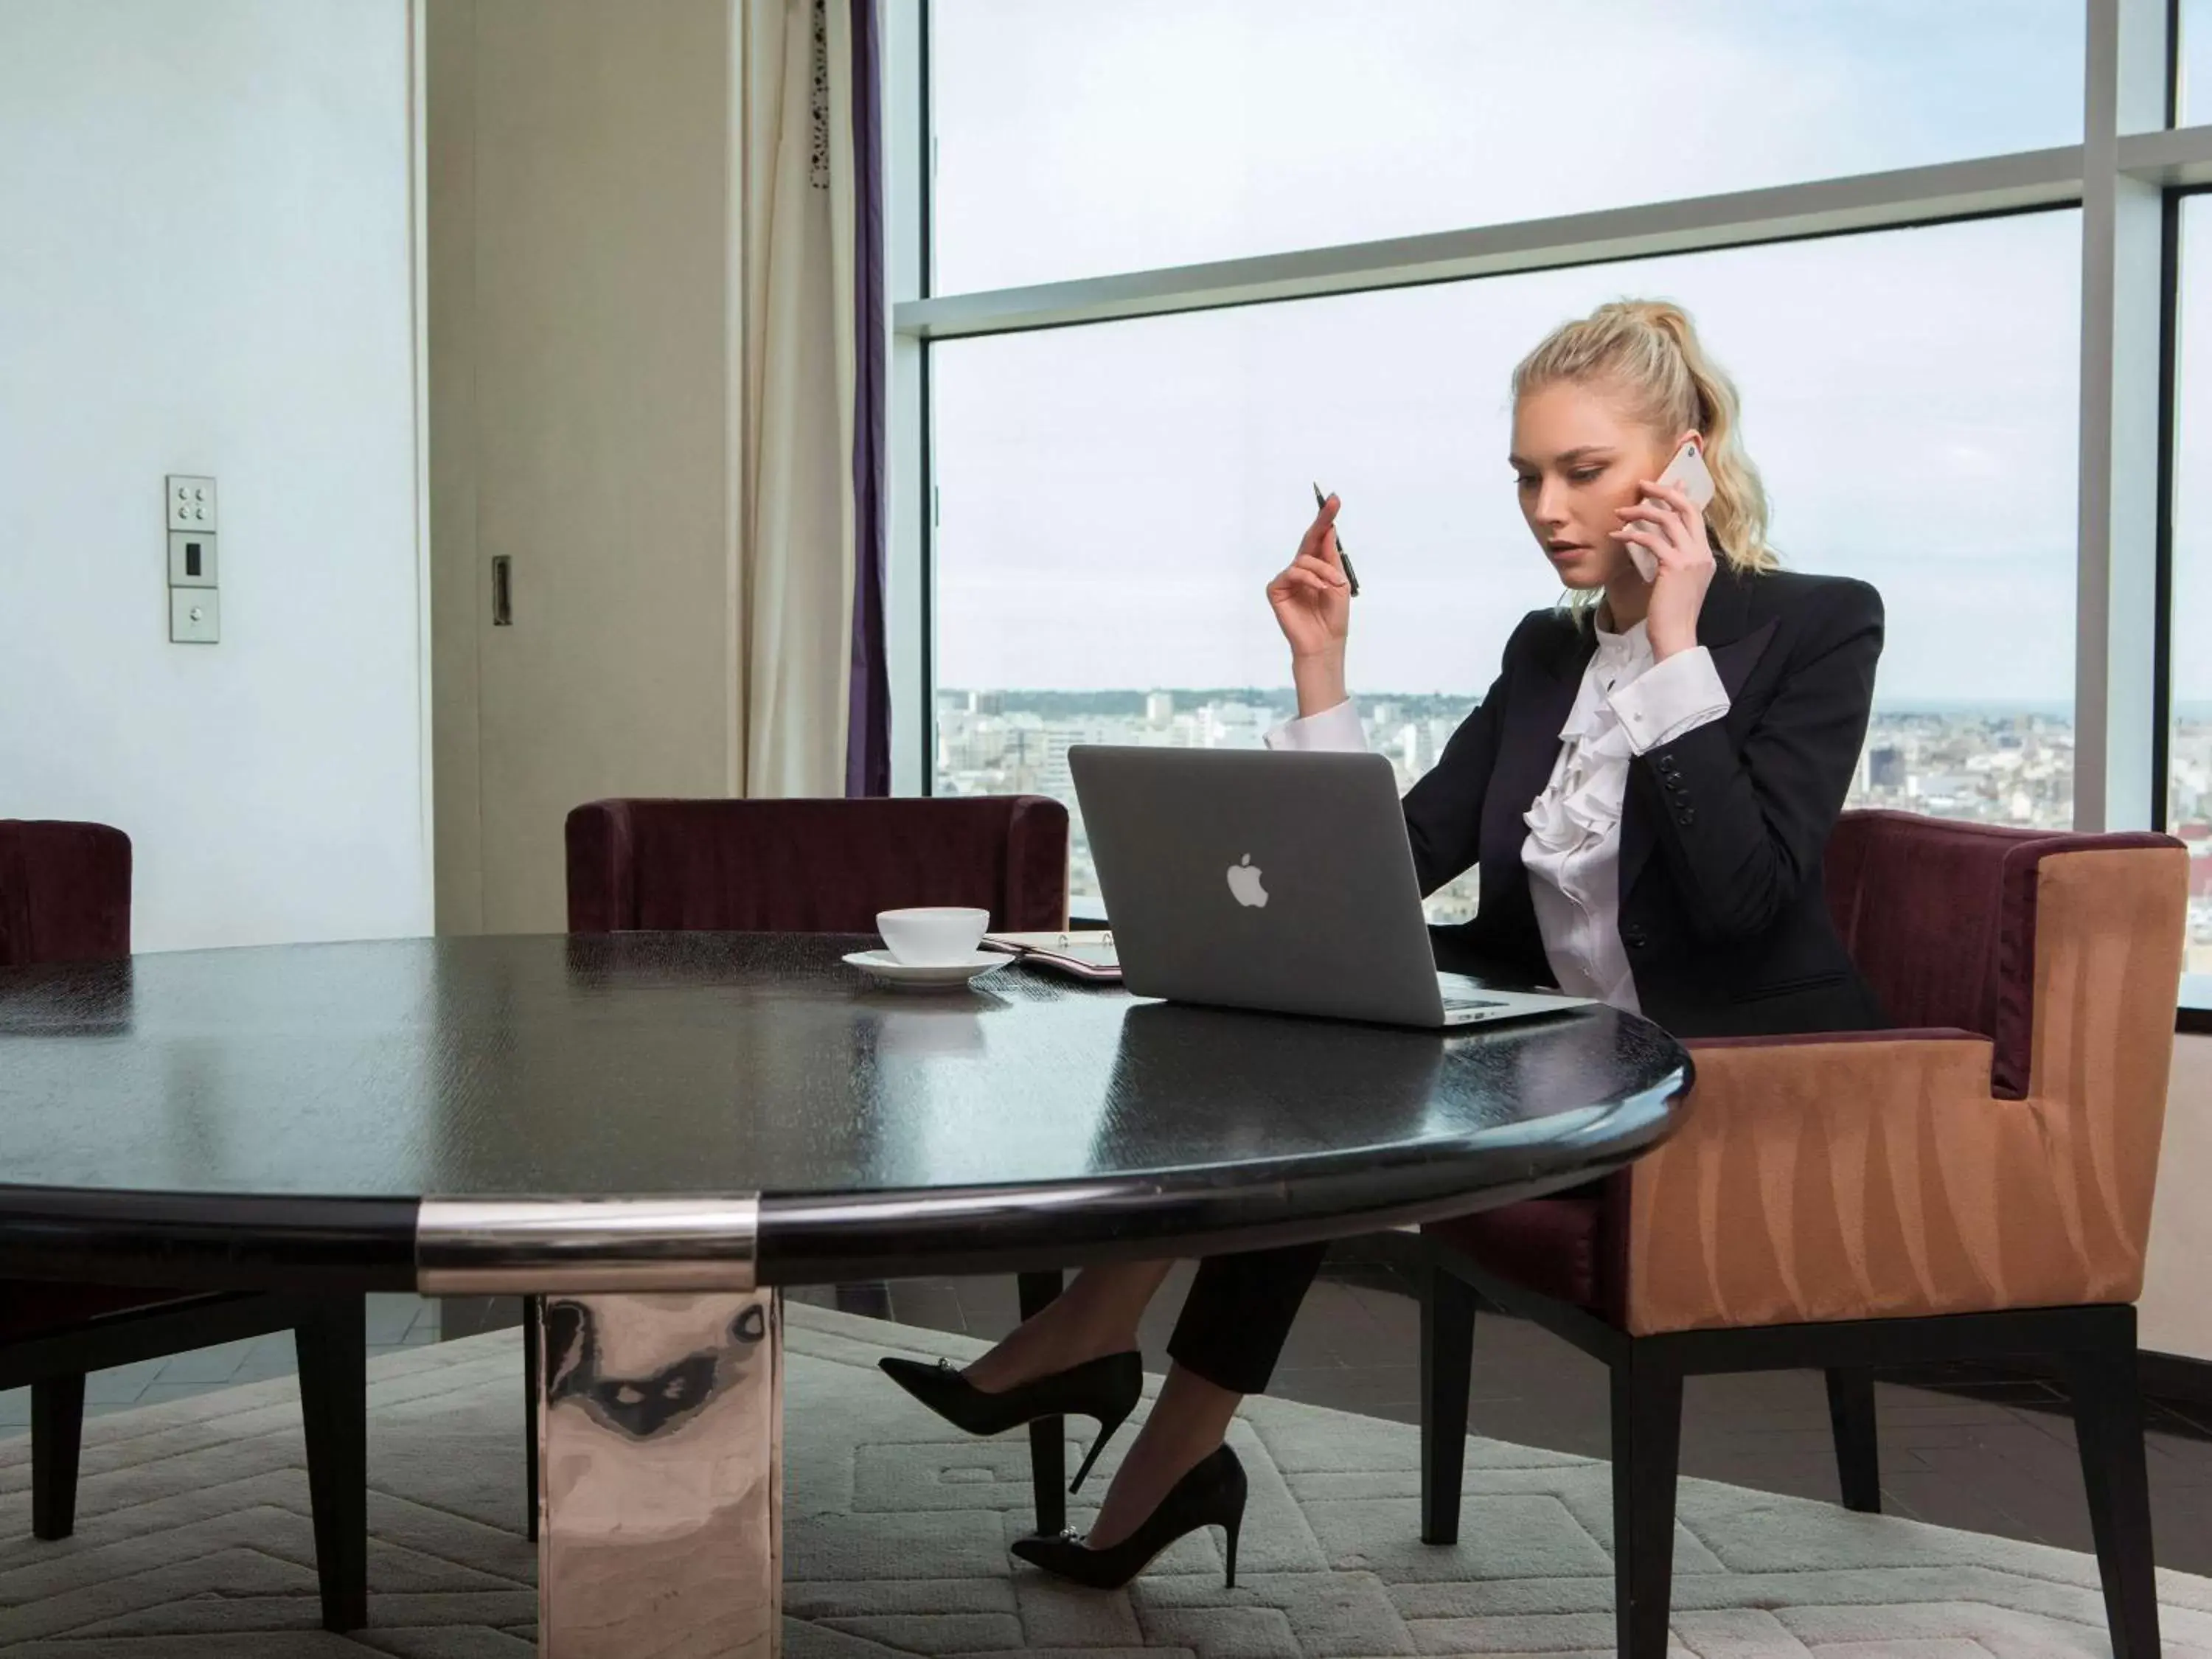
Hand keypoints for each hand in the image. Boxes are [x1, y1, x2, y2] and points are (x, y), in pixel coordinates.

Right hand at [1266, 493, 1352, 663]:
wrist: (1325, 642)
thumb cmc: (1334, 616)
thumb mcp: (1339, 582)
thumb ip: (1331, 557)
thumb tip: (1328, 529)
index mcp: (1317, 566)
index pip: (1320, 539)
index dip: (1326, 519)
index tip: (1334, 499)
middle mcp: (1301, 569)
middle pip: (1309, 539)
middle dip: (1322, 521)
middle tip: (1332, 503)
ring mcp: (1287, 579)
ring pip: (1304, 559)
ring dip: (1323, 570)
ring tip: (1333, 586)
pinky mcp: (1276, 589)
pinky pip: (1292, 573)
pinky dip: (1309, 578)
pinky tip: (1319, 589)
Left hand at [1615, 478, 1714, 658]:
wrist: (1676, 637)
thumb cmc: (1669, 614)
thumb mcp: (1675, 582)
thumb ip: (1671, 560)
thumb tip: (1655, 542)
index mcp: (1704, 556)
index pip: (1695, 516)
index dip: (1678, 497)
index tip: (1659, 487)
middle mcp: (1702, 554)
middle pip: (1687, 508)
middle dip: (1664, 492)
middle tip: (1642, 485)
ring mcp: (1691, 559)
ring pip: (1668, 520)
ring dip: (1641, 512)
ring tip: (1620, 512)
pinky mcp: (1675, 567)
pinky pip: (1651, 540)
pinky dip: (1631, 535)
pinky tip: (1616, 536)